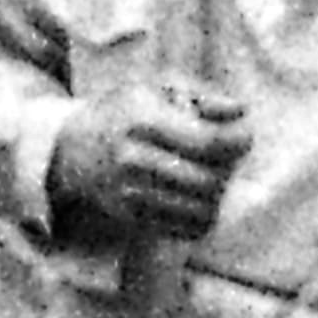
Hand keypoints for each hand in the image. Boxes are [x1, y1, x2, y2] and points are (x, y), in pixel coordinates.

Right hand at [67, 85, 248, 249]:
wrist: (73, 148)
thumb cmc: (127, 111)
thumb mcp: (160, 88)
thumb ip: (204, 97)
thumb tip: (240, 112)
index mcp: (143, 120)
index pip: (208, 142)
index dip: (238, 141)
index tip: (244, 136)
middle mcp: (134, 160)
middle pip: (208, 179)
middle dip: (227, 169)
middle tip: (224, 156)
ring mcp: (131, 194)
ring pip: (201, 209)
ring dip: (216, 194)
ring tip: (208, 174)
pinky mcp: (132, 219)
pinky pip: (186, 229)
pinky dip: (202, 215)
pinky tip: (196, 196)